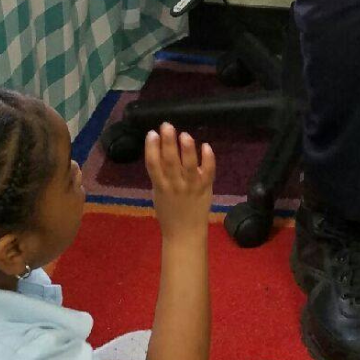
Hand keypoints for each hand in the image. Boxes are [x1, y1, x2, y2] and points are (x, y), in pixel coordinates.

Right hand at [145, 123, 215, 237]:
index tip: (151, 133)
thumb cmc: (169, 213)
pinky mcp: (205, 188)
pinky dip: (208, 160)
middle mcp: (175, 184)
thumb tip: (158, 150)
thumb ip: (159, 175)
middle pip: (170, 161)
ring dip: (187, 149)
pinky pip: (208, 172)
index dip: (151, 148)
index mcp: (160, 186)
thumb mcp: (158, 194)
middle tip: (166, 125)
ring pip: (189, 166)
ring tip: (184, 135)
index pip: (153, 165)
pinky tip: (206, 146)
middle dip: (167, 142)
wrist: (185, 234)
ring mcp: (191, 186)